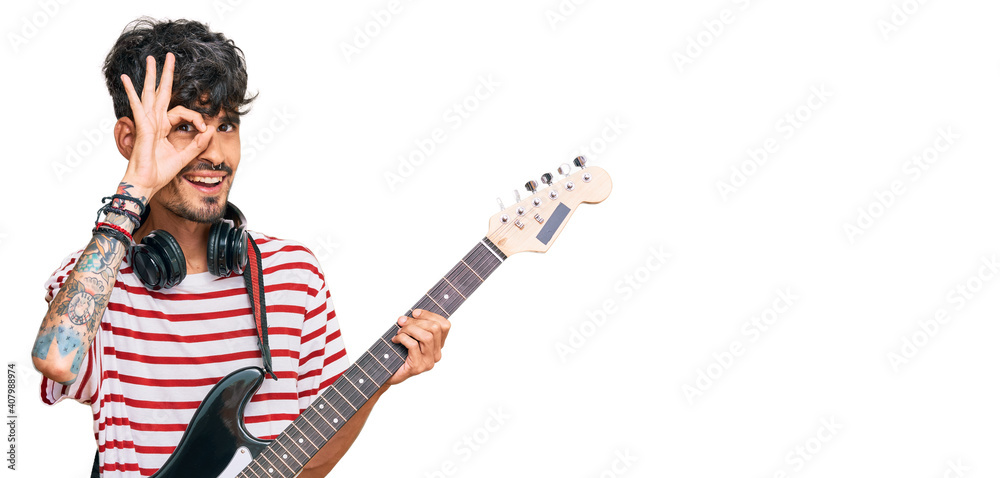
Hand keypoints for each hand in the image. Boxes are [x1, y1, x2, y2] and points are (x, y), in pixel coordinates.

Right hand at [120, 52, 213, 195]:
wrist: (146, 184)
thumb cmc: (160, 173)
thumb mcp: (185, 156)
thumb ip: (198, 143)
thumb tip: (211, 129)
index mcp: (163, 128)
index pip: (181, 112)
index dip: (196, 118)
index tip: (205, 130)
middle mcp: (154, 122)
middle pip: (161, 93)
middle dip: (166, 75)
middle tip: (169, 56)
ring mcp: (147, 124)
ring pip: (150, 94)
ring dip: (151, 76)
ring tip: (151, 59)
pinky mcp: (142, 128)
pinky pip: (138, 108)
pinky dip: (132, 93)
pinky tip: (126, 79)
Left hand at [388, 309, 449, 384]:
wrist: (387, 374)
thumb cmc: (398, 354)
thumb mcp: (410, 336)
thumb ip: (415, 326)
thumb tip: (409, 316)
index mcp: (438, 345)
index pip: (444, 325)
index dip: (430, 315)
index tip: (415, 313)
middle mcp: (436, 354)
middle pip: (435, 328)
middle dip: (416, 321)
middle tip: (402, 322)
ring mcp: (428, 362)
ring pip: (427, 336)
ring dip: (410, 329)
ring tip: (399, 331)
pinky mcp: (417, 367)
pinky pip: (413, 345)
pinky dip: (403, 338)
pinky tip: (396, 340)